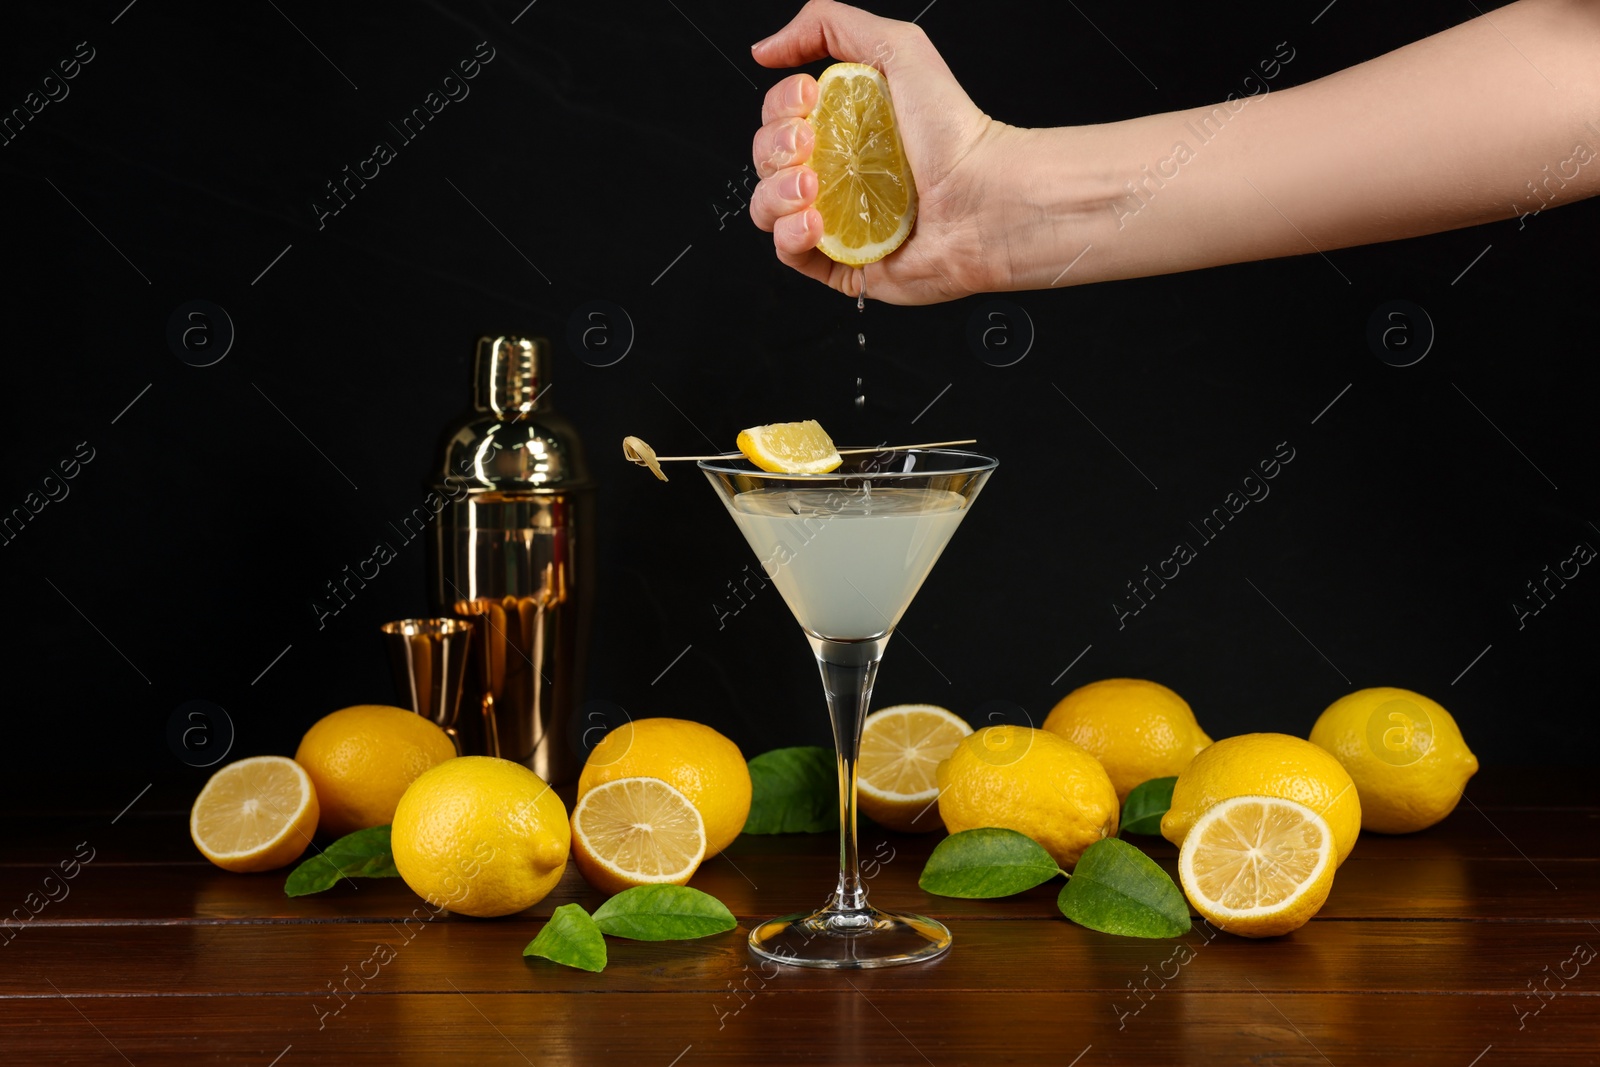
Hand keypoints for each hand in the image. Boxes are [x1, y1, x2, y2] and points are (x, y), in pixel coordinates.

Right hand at [749, 0, 1009, 304]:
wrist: (983, 199)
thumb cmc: (954, 132)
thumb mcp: (898, 47)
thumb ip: (828, 25)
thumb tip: (767, 49)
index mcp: (844, 128)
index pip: (779, 118)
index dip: (779, 108)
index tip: (807, 99)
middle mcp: (837, 174)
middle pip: (766, 160)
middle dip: (775, 148)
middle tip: (810, 143)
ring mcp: (838, 221)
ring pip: (766, 208)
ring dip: (776, 192)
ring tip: (813, 186)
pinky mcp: (844, 266)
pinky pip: (788, 254)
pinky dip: (790, 235)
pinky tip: (816, 222)